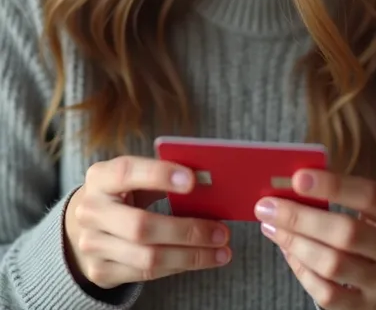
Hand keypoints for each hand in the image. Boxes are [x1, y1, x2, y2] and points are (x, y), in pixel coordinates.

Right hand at [65, 156, 230, 289]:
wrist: (83, 224)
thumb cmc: (121, 193)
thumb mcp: (132, 178)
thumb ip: (161, 176)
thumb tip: (207, 182)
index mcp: (100, 177)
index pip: (127, 172)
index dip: (160, 175)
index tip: (193, 180)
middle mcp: (90, 211)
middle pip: (141, 226)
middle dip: (187, 230)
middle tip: (221, 230)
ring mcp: (92, 244)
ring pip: (148, 257)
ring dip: (191, 256)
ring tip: (221, 250)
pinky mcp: (100, 271)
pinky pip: (146, 274)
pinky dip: (178, 266)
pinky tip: (199, 259)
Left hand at [254, 170, 375, 309]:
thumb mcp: (372, 207)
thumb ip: (341, 192)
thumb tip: (292, 181)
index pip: (369, 196)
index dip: (332, 185)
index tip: (297, 177)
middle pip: (346, 233)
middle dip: (300, 217)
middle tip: (267, 206)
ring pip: (332, 265)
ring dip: (294, 242)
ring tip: (271, 225)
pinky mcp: (366, 308)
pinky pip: (326, 294)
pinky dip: (301, 270)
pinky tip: (288, 250)